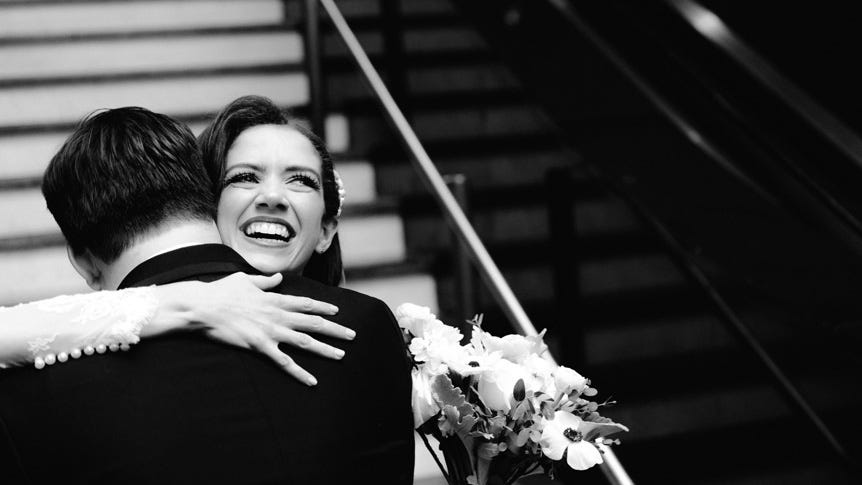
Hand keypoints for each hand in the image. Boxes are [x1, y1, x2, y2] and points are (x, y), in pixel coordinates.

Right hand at [149, 272, 354, 385]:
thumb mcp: (246, 279)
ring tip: (341, 355)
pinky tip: (312, 381)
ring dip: (325, 349)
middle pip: (313, 322)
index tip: (337, 310)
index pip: (306, 303)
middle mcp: (278, 315)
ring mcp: (271, 331)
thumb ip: (265, 281)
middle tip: (352, 335)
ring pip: (305, 342)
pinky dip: (300, 372)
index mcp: (275, 299)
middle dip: (335, 329)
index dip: (323, 307)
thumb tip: (278, 278)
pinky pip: (284, 362)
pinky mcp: (260, 346)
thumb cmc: (221, 291)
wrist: (203, 307)